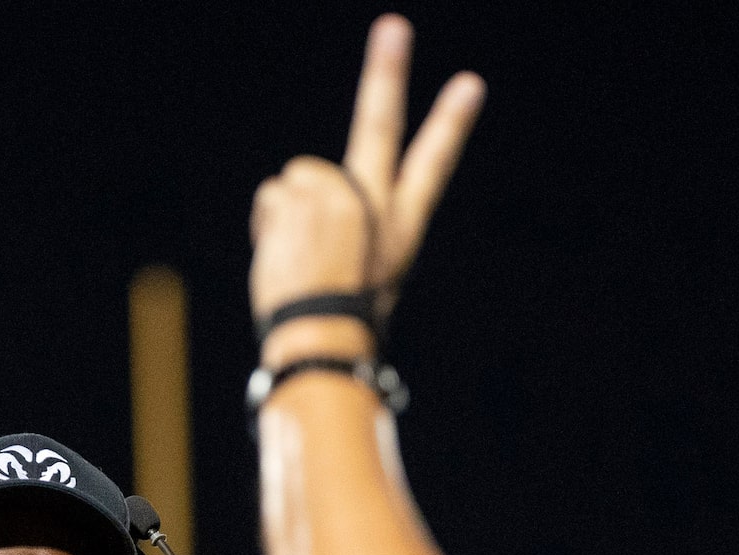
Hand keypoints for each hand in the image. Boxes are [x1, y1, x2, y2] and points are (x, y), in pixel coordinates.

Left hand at [250, 16, 485, 356]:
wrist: (320, 340)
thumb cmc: (340, 321)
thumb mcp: (361, 277)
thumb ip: (346, 232)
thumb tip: (301, 200)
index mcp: (401, 224)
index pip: (431, 165)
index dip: (451, 124)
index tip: (470, 84)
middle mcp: (373, 201)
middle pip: (380, 124)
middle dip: (388, 73)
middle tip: (394, 27)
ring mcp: (338, 194)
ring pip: (298, 180)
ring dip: (289, 215)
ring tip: (301, 258)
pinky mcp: (300, 195)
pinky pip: (271, 200)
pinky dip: (268, 226)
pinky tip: (284, 257)